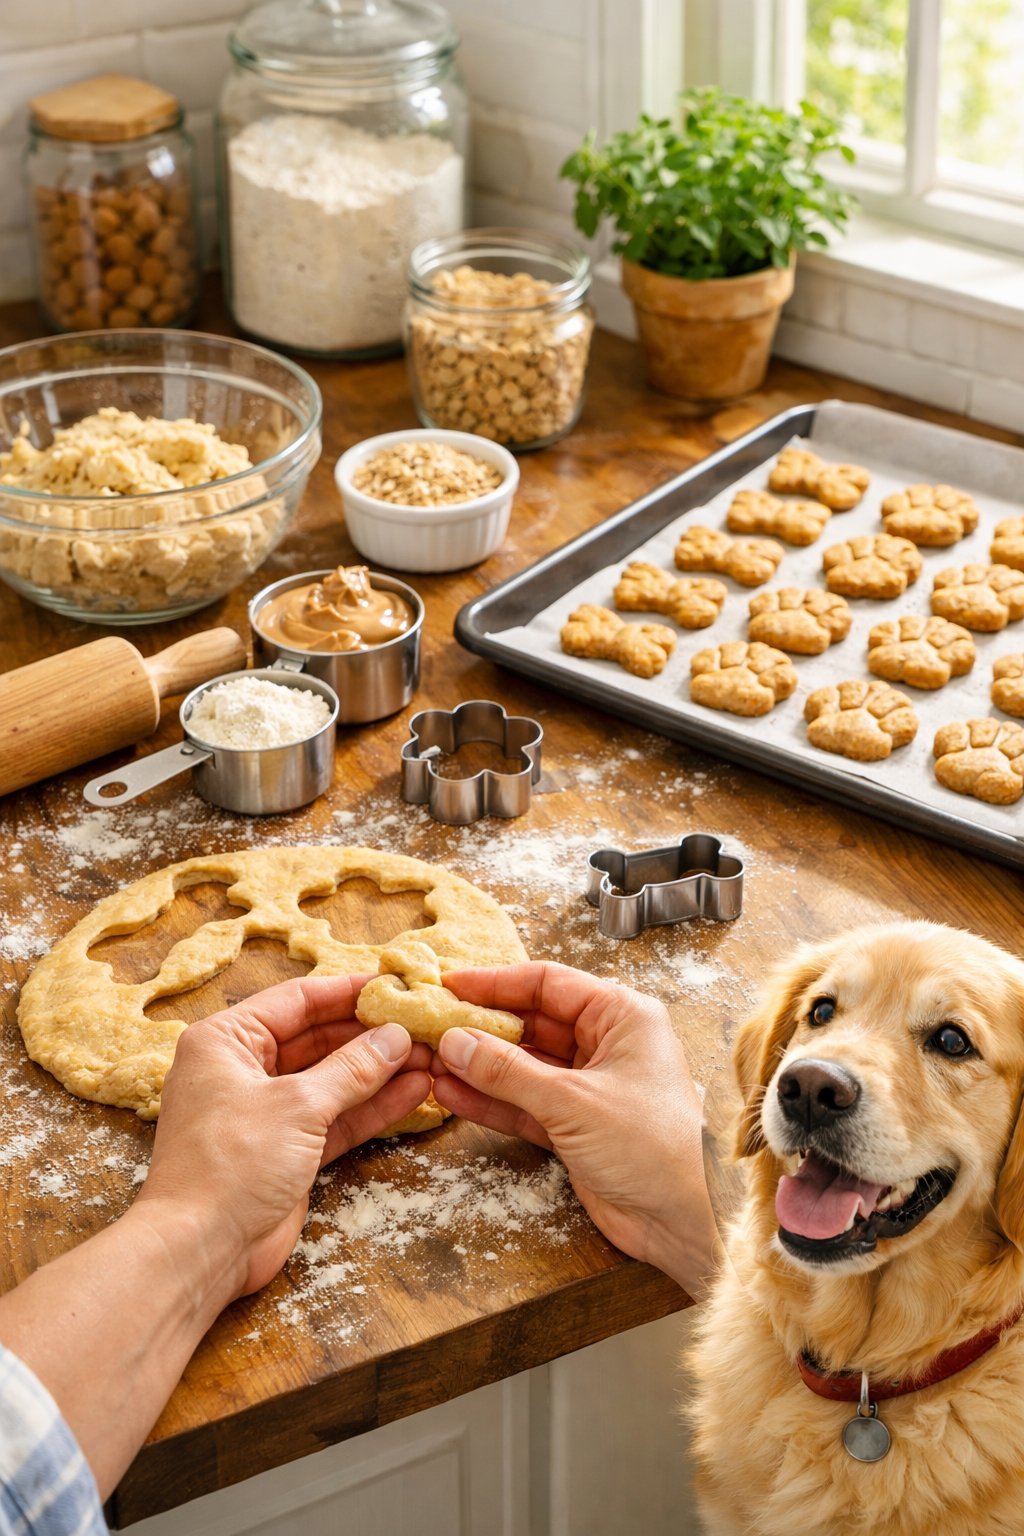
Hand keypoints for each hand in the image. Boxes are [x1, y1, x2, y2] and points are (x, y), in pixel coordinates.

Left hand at [135, 975, 432, 1298]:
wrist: (201, 1250)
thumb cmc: (231, 1163)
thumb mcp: (297, 1105)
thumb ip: (352, 1068)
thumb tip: (396, 1037)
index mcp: (226, 1041)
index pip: (297, 1001)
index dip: (348, 991)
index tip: (394, 983)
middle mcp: (243, 1069)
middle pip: (318, 1038)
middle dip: (370, 1035)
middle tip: (422, 1024)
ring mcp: (266, 1112)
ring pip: (332, 1080)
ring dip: (379, 1071)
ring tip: (430, 1056)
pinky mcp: (287, 1150)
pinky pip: (335, 1117)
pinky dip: (371, 1106)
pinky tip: (414, 1091)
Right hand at [430, 963, 720, 1296]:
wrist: (683, 1224)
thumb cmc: (653, 1148)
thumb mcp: (574, 1101)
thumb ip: (509, 1071)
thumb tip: (456, 1041)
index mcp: (622, 1017)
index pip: (549, 983)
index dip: (496, 983)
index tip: (451, 986)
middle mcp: (607, 1044)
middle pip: (532, 1023)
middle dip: (482, 1028)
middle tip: (432, 1027)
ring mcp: (589, 1086)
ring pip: (523, 1066)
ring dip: (479, 1067)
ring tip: (431, 1062)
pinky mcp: (575, 1125)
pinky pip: (524, 1103)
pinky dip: (491, 1100)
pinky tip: (452, 1094)